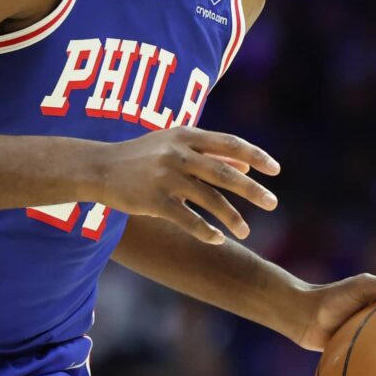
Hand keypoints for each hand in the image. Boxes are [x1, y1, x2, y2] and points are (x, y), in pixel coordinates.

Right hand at [91, 127, 279, 244]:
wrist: (99, 168)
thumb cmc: (143, 156)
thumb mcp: (175, 146)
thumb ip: (212, 153)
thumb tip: (248, 164)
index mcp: (186, 135)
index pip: (229, 143)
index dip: (256, 155)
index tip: (276, 170)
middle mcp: (178, 153)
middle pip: (224, 173)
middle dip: (252, 189)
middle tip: (273, 204)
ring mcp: (165, 177)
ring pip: (208, 199)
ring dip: (231, 217)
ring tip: (246, 232)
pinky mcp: (153, 200)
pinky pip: (187, 219)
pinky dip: (205, 231)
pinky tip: (218, 240)